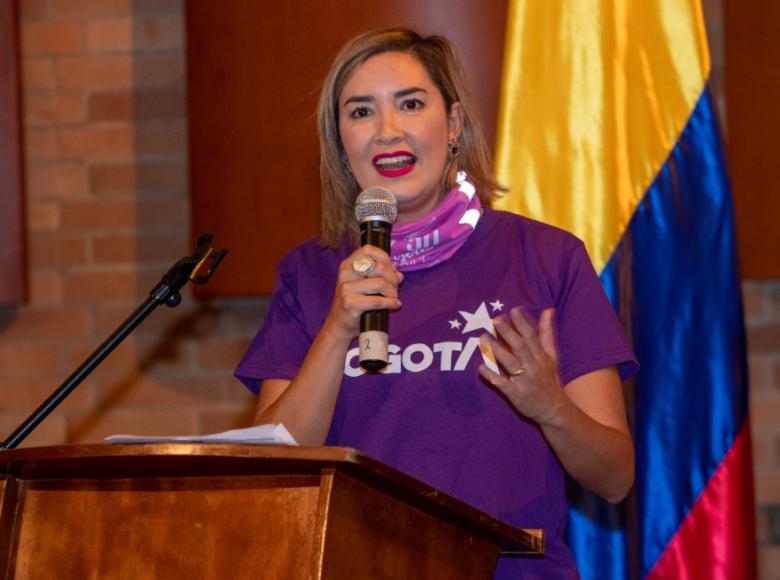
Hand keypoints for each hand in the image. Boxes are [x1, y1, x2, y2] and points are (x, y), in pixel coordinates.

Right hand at [324, 245, 402, 338]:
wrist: (339, 325)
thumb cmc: (354, 303)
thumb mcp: (365, 285)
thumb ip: (381, 276)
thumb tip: (399, 275)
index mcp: (347, 265)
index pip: (368, 250)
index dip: (385, 258)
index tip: (392, 269)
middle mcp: (345, 273)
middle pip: (378, 266)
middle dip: (393, 278)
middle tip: (395, 288)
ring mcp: (346, 288)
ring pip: (380, 283)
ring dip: (392, 292)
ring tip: (394, 298)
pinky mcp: (350, 303)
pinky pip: (378, 301)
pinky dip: (390, 303)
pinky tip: (395, 305)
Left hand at [478, 307, 566, 425]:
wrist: (554, 410)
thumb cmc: (549, 379)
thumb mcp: (552, 356)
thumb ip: (546, 333)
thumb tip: (548, 310)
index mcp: (541, 357)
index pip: (532, 337)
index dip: (522, 323)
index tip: (513, 310)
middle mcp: (534, 367)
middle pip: (520, 347)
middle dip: (508, 333)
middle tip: (495, 320)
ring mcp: (525, 381)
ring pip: (510, 363)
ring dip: (496, 351)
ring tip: (483, 339)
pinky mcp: (516, 394)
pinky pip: (502, 384)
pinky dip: (491, 375)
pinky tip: (480, 368)